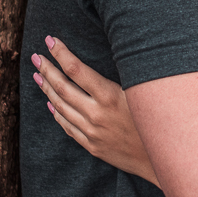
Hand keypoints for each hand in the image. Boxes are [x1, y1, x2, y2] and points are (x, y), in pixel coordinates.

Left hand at [30, 37, 158, 186]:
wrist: (160, 156)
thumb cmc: (155, 117)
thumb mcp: (140, 92)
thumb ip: (121, 76)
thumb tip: (106, 54)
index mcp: (110, 96)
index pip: (76, 70)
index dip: (61, 53)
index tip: (50, 41)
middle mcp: (96, 113)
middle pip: (63, 87)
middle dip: (47, 69)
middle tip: (36, 56)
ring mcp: (91, 131)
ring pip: (61, 106)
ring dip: (47, 89)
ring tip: (38, 75)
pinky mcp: (91, 145)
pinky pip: (67, 126)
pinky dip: (56, 113)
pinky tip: (50, 103)